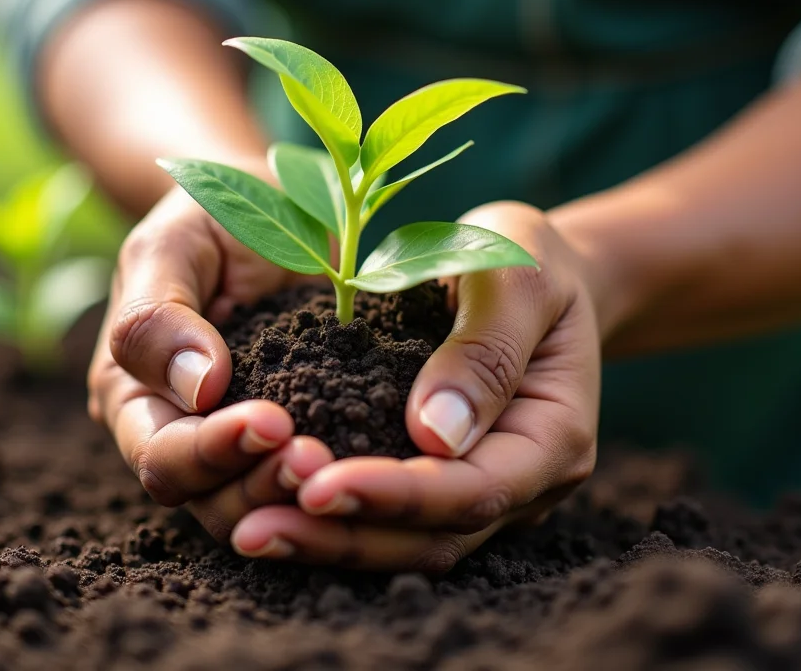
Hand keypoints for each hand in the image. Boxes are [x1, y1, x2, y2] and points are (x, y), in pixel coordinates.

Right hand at [88, 183, 334, 541]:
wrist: (271, 202)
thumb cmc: (207, 217)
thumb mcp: (171, 245)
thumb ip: (158, 314)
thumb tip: (197, 389)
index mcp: (132, 398)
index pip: (162, 457)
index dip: (212, 451)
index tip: (273, 421)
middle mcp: (181, 435)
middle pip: (210, 501)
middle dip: (262, 486)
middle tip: (317, 459)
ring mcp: (241, 444)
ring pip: (262, 507)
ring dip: (301, 496)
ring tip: (345, 468)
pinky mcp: (301, 434)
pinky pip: (312, 481)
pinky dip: (338, 485)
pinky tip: (375, 470)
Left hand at [228, 202, 599, 569]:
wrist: (536, 268)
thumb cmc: (528, 258)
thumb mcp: (515, 276)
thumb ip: (484, 349)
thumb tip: (435, 434)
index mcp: (552, 439)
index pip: (471, 491)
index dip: (394, 496)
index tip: (317, 486)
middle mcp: (523, 484)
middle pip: (431, 538)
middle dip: (342, 537)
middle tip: (252, 531)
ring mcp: (484, 491)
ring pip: (404, 543)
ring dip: (325, 541)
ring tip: (248, 531)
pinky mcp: (441, 481)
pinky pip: (386, 518)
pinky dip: (328, 519)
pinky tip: (265, 505)